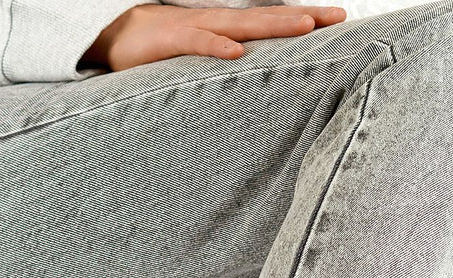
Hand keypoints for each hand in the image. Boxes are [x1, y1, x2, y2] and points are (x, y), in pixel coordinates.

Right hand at [81, 3, 347, 70]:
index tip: (339, 20)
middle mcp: (217, 23)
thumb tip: (263, 86)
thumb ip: (233, 72)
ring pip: (241, 24)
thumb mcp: (204, 61)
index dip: (304, 19)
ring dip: (273, 24)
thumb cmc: (162, 53)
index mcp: (226, 29)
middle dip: (303, 16)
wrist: (113, 38)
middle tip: (338, 16)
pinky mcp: (170, 40)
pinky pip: (197, 42)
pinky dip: (216, 46)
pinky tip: (237, 52)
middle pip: (267, 17)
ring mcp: (195, 28)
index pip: (271, 22)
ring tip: (305, 25)